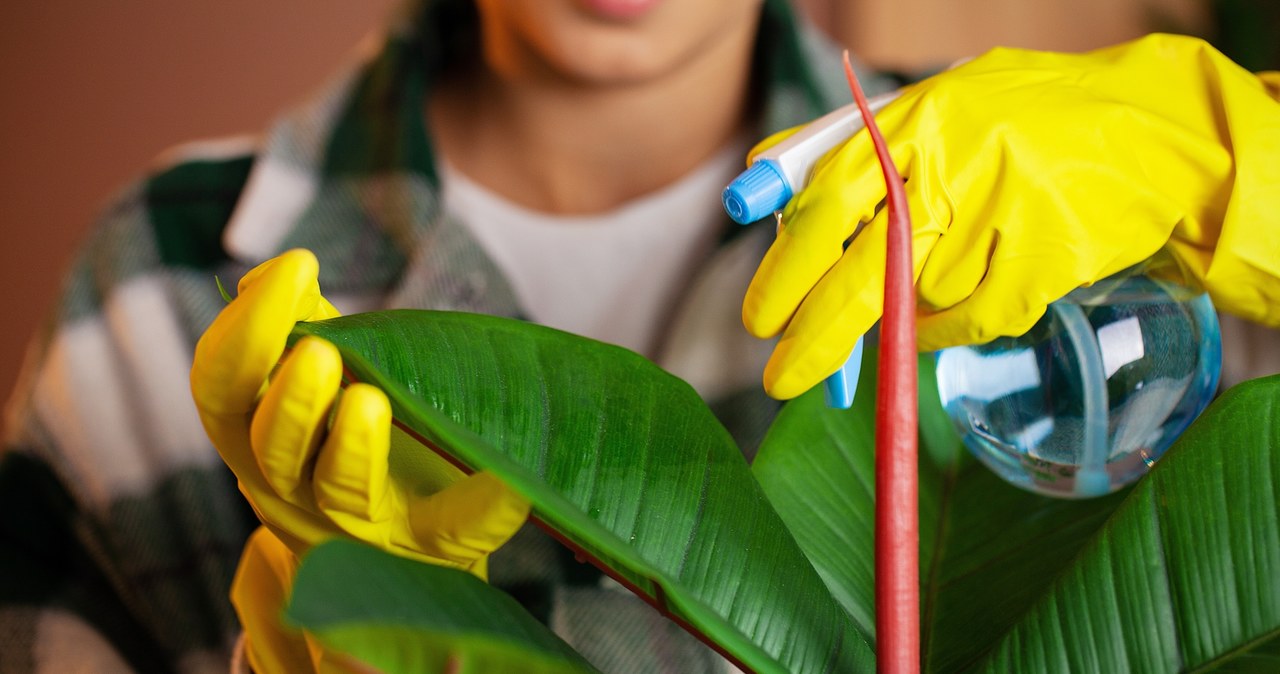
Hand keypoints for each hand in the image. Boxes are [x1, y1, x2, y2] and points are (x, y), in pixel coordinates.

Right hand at [191, 250, 530, 667]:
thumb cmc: (360, 434)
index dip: (243, 332)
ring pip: (339, 490)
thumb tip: (275, 273)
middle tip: (316, 349)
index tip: (294, 266)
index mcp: (261, 440)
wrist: (411, 537)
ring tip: (368, 400)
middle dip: (290, 398)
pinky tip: (509, 483)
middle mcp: (295, 489)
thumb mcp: (331, 373)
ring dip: (351, 446)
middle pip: (269, 448)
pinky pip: (452, 530)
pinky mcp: (431, 545)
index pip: (223, 390)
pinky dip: (481, 508)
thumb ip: (303, 321)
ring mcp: (362, 524)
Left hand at [743, 34, 1279, 398]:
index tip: (757, 320)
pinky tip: (966, 294)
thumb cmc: (1016, 123)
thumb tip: (753, 194)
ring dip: (904, 313)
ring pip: (918, 305)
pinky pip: (968, 323)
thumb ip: (838, 150)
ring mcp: (1005, 217)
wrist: (1149, 134)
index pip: (826, 203)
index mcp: (913, 124)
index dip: (785, 269)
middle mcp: (954, 167)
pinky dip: (950, 327)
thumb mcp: (925, 112)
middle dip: (815, 337)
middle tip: (781, 378)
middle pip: (862, 276)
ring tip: (942, 269)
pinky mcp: (1046, 263)